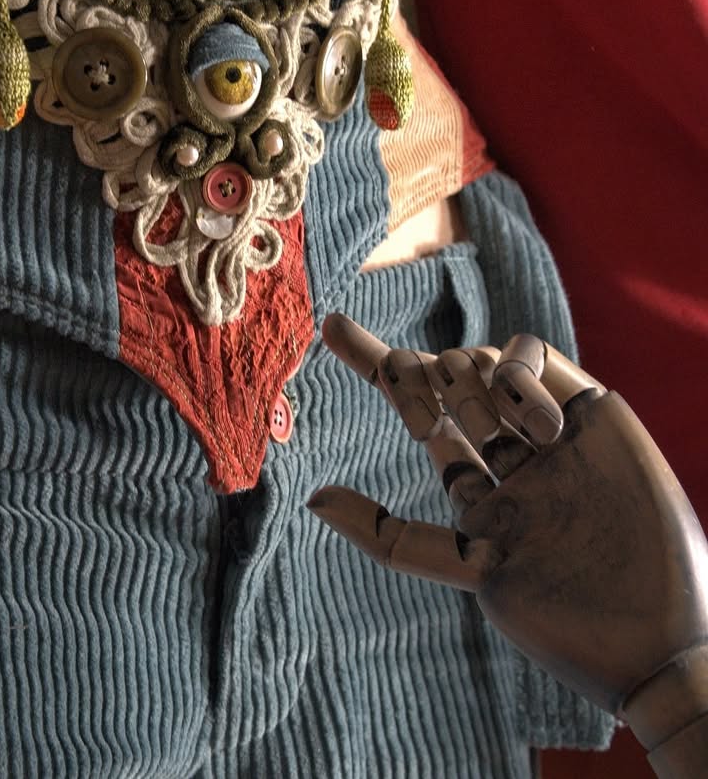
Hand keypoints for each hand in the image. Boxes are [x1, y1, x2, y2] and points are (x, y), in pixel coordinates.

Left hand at [309, 316, 707, 775]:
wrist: (653, 636)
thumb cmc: (562, 616)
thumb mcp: (468, 568)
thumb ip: (390, 536)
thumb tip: (311, 498)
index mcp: (479, 491)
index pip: (422, 417)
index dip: (377, 366)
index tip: (332, 326)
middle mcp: (511, 454)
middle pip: (443, 381)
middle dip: (409, 376)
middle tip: (414, 407)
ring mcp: (550, 429)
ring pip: (480, 361)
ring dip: (462, 379)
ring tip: (482, 431)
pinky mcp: (591, 408)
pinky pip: (533, 353)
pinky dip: (515, 374)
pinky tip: (530, 426)